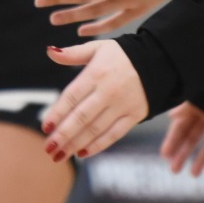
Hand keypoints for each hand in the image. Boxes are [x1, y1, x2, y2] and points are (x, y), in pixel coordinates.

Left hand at [41, 39, 148, 161]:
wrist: (158, 60)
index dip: (57, 113)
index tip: (45, 127)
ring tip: (60, 155)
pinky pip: (114, 134)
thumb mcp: (98, 48)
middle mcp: (108, 92)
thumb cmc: (122, 55)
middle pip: (82, 117)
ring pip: (96, 129)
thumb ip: (73, 53)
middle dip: (63, 135)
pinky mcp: (134, 116)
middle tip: (49, 148)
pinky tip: (82, 153)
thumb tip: (50, 51)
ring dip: (76, 144)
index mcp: (96, 74)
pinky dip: (98, 145)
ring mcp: (122, 106)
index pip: (71, 97)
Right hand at [160, 103, 203, 176]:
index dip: (173, 141)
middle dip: (183, 154)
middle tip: (174, 170)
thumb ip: (186, 108)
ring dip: (201, 158)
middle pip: (192, 138)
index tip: (165, 155)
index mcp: (195, 106)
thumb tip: (171, 117)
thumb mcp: (199, 96)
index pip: (180, 127)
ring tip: (193, 175)